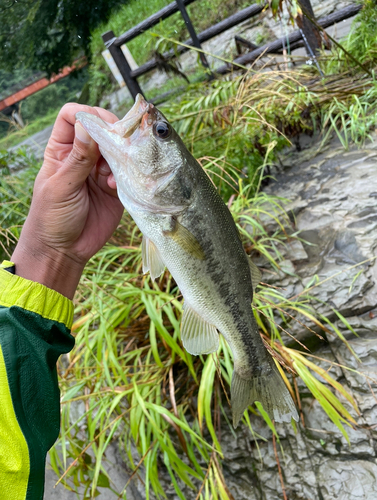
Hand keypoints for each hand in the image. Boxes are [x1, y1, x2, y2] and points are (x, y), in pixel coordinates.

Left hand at [11, 103, 123, 298]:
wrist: (64, 250)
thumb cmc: (52, 217)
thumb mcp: (62, 186)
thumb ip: (78, 158)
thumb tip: (88, 125)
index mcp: (62, 150)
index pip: (72, 116)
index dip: (86, 115)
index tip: (100, 126)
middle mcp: (83, 156)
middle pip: (101, 130)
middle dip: (111, 135)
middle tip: (119, 145)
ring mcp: (100, 171)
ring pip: (117, 150)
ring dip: (120, 157)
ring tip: (113, 174)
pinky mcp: (115, 188)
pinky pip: (126, 173)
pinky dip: (126, 175)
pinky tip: (114, 186)